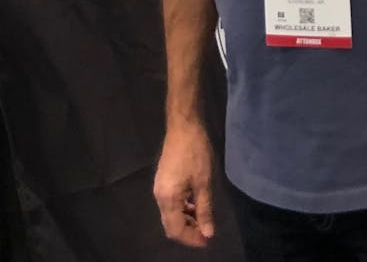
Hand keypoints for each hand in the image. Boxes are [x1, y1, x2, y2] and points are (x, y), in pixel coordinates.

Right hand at [153, 120, 215, 246]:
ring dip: (186, 220)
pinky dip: (182, 208)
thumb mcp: (204, 182)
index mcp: (167, 198)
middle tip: (206, 232)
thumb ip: (204, 210)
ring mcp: (159, 187)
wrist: (184, 126)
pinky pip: (170, 203)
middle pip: (170, 224)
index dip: (191, 238)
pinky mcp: (162, 180)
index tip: (207, 240)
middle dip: (188, 231)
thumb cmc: (196, 153)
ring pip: (170, 214)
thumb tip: (208, 233)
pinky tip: (195, 204)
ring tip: (203, 218)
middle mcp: (159, 196)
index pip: (176, 229)